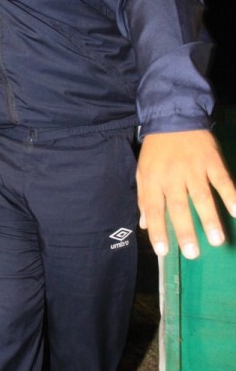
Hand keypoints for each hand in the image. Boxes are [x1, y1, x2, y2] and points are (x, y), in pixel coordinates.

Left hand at [137, 130, 235, 258]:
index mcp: (153, 179)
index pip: (154, 209)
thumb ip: (145, 198)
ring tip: (216, 241)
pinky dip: (231, 196)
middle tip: (193, 253)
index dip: (157, 230)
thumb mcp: (143, 171)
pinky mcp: (211, 160)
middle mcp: (172, 175)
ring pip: (202, 196)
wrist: (174, 116)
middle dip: (185, 231)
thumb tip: (144, 225)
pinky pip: (222, 180)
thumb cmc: (157, 150)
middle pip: (179, 206)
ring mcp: (193, 168)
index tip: (163, 251)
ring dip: (210, 219)